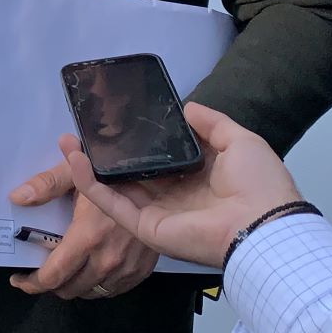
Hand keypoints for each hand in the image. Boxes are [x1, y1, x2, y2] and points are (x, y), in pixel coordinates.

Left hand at [4, 169, 158, 298]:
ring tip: (65, 272)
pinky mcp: (142, 271)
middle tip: (41, 272)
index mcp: (87, 238)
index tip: (18, 280)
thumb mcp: (76, 172)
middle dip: (50, 285)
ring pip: (91, 293)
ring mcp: (127, 268)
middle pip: (69, 289)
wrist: (160, 181)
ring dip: (74, 286)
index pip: (53, 276)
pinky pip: (112, 290)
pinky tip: (90, 271)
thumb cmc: (113, 174)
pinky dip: (97, 285)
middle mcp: (107, 260)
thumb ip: (46, 184)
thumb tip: (17, 197)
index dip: (32, 283)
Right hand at [56, 103, 303, 267]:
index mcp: (194, 177)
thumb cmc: (257, 183)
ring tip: (67, 141)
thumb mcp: (239, 141)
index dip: (134, 142)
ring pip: (113, 188)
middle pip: (128, 173)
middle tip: (81, 130)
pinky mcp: (145, 226)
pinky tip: (76, 160)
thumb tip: (187, 106)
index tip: (114, 123)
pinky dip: (91, 185)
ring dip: (88, 166)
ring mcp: (155, 212)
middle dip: (104, 153)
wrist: (264, 224)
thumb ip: (212, 123)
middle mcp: (172, 195)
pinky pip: (113, 204)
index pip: (156, 160)